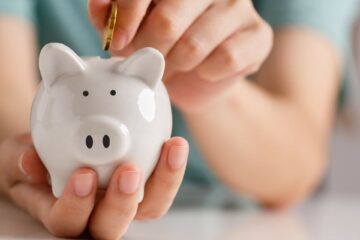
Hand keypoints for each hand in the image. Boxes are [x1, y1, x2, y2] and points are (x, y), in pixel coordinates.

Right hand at [0, 133, 188, 238]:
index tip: (84, 175)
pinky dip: (171, 168)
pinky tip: (174, 144)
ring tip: (170, 151)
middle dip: (122, 202)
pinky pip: (161, 185)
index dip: (77, 205)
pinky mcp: (144, 184)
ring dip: (162, 183)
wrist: (59, 146)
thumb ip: (20, 158)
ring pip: (147, 208)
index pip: (68, 221)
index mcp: (63, 210)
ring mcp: (122, 199)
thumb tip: (30, 162)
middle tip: (129, 171)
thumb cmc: (37, 157)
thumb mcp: (18, 155)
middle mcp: (95, 212)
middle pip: (112, 225)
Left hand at [89, 0, 272, 111]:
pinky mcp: (259, 35)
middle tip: (149, 60)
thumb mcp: (129, 30)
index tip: (119, 44)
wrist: (198, 75)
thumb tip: (101, 7)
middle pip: (168, 20)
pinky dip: (206, 73)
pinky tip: (204, 70)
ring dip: (177, 65)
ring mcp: (240, 6)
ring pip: (194, 46)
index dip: (127, 16)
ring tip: (177, 63)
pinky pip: (225, 60)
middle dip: (149, 51)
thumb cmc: (163, 46)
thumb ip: (111, 15)